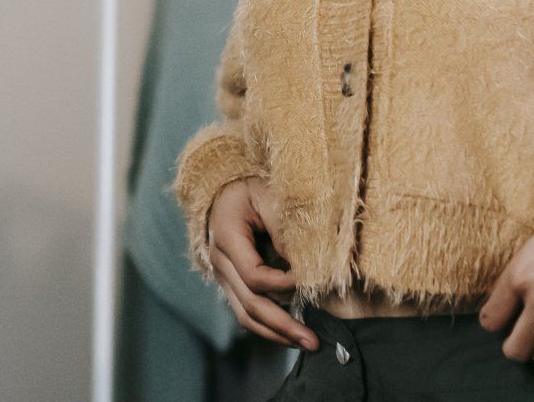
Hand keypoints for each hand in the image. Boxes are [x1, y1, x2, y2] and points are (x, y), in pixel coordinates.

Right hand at [205, 176, 318, 351]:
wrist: (223, 191)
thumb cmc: (248, 190)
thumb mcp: (267, 195)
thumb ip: (283, 227)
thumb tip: (304, 264)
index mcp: (226, 238)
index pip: (254, 275)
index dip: (283, 284)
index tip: (310, 282)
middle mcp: (220, 263)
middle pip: (250, 304)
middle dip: (283, 325)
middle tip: (313, 341)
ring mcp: (223, 277)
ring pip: (246, 316)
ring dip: (277, 334)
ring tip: (306, 344)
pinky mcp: (231, 284)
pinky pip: (247, 312)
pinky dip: (269, 326)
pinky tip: (291, 334)